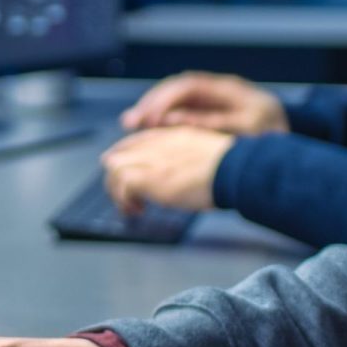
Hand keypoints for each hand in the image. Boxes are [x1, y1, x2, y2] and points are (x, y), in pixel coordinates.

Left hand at [101, 127, 233, 213]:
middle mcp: (156, 145)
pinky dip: (124, 201)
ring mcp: (151, 160)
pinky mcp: (148, 178)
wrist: (233, 169)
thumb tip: (185, 174)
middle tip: (128, 197)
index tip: (125, 174)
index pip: (134, 143)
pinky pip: (121, 186)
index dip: (125, 159)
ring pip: (113, 169)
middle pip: (117, 156)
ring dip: (118, 192)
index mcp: (171, 136)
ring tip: (133, 207)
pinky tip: (138, 210)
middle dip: (116, 177)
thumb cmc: (230, 167)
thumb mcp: (206, 153)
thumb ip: (187, 157)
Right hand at [119, 71, 287, 134]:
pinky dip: (162, 118)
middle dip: (150, 102)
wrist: (291, 133)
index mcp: (227, 88)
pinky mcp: (208, 111)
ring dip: (152, 109)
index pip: (188, 86)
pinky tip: (147, 129)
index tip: (150, 119)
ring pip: (174, 98)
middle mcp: (215, 89)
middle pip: (175, 88)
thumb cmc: (273, 130)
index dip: (165, 100)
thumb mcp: (247, 127)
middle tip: (130, 121)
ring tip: (131, 123)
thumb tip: (174, 122)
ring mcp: (211, 99)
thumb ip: (211, 122)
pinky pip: (179, 110)